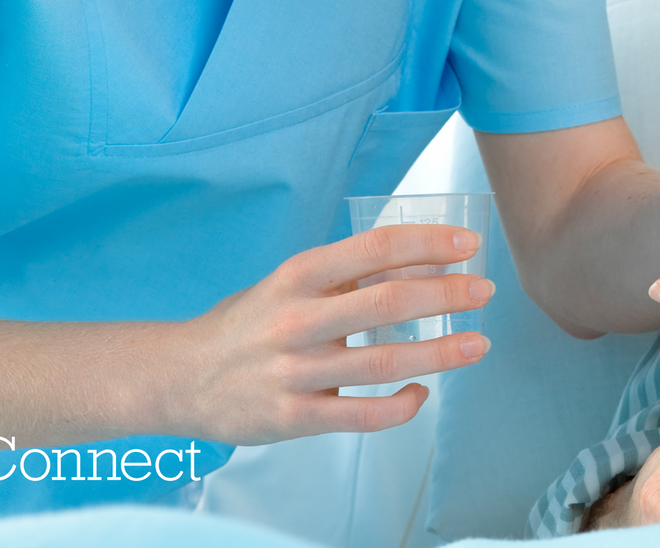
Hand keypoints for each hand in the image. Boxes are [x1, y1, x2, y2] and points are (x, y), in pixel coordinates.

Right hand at [155, 225, 494, 445]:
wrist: (176, 378)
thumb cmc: (244, 327)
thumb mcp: (287, 286)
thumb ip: (345, 278)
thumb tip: (418, 264)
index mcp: (295, 277)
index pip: (372, 249)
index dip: (426, 243)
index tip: (467, 242)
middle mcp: (295, 320)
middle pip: (386, 303)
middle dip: (445, 294)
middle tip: (483, 292)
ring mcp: (294, 372)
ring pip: (382, 363)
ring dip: (439, 353)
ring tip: (478, 344)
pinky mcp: (293, 417)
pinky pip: (361, 415)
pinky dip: (400, 407)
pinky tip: (422, 394)